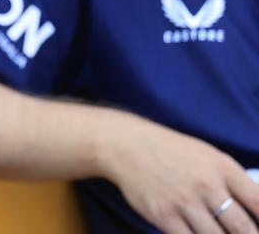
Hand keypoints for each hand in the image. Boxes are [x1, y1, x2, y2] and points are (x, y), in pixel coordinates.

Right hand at [99, 113, 258, 233]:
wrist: (126, 145)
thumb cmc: (171, 151)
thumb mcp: (207, 156)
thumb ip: (232, 181)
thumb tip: (254, 210)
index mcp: (223, 168)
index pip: (258, 202)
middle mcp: (206, 185)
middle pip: (243, 228)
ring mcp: (184, 202)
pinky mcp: (163, 215)